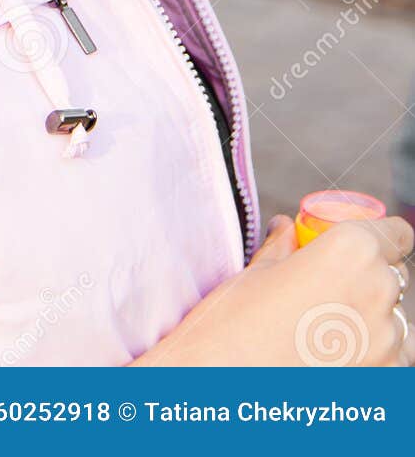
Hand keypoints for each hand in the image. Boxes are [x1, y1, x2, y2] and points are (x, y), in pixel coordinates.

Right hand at [130, 211, 413, 366]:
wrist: (218, 386)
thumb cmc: (232, 323)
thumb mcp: (257, 272)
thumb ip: (284, 247)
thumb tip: (287, 229)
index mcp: (351, 250)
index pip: (397, 234)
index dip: (381, 238)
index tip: (366, 246)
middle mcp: (378, 291)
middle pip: (394, 276)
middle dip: (369, 278)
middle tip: (333, 290)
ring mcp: (387, 342)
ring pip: (395, 320)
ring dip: (371, 318)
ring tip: (326, 330)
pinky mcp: (385, 381)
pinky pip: (392, 357)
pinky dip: (373, 354)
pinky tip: (334, 359)